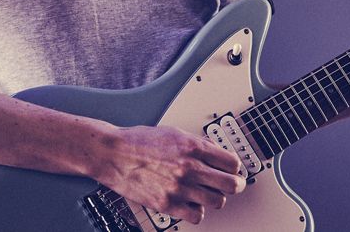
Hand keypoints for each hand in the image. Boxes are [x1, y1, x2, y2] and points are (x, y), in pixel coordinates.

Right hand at [95, 124, 245, 224]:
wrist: (113, 154)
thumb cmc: (140, 141)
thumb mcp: (175, 133)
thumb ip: (199, 144)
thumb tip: (218, 154)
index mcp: (193, 147)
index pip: (232, 162)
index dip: (236, 167)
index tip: (234, 169)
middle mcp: (189, 168)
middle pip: (230, 184)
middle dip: (236, 184)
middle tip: (235, 184)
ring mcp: (179, 188)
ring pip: (217, 202)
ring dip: (217, 198)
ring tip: (211, 194)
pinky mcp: (167, 204)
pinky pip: (197, 215)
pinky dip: (198, 211)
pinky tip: (193, 203)